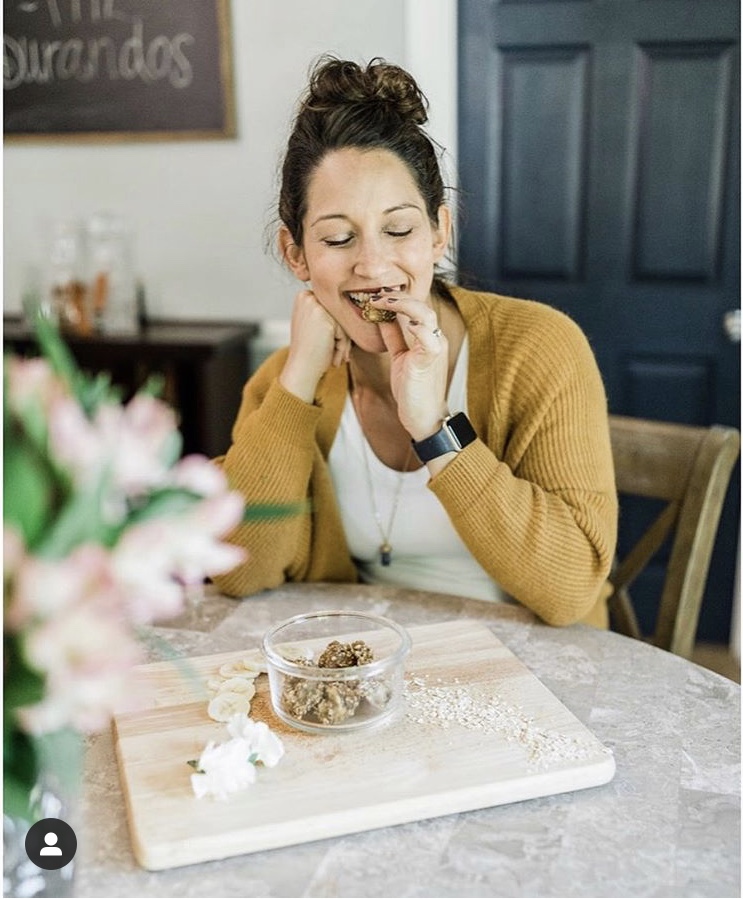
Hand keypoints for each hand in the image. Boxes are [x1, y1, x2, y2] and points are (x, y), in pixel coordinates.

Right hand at [279, 289, 350, 402]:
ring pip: (344, 321)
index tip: (332, 345)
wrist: (301, 369)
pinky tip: (334, 358)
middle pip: (339, 313)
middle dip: (342, 336)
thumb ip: (328, 311)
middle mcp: (308, 297)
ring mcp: (315, 306)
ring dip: (343, 342)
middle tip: (340, 356)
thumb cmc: (310, 351)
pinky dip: (343, 346)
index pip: (333, 307)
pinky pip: (345, 329)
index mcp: (304, 296)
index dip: (336, 328)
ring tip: (336, 359)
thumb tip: (355, 303)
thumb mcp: (315, 324)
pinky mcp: (324, 318)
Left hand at [372, 293, 448, 439]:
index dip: (397, 298)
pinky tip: (404, 324)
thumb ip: (393, 336)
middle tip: (375, 296)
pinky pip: (429, 338)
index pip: (416, 307)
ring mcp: (435, 348)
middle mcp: (435, 339)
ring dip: (404, 305)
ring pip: (426, 315)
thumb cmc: (413, 390)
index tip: (376, 296)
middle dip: (397, 297)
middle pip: (421, 306)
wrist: (424, 417)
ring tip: (384, 302)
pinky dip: (416, 327)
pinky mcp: (431, 361)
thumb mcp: (400, 357)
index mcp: (428, 337)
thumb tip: (381, 316)